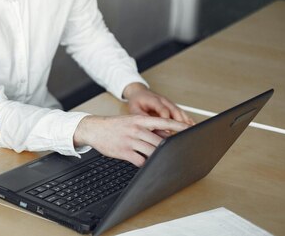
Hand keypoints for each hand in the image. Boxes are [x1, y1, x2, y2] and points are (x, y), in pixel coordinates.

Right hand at [73, 114, 188, 166]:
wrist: (94, 128)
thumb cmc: (115, 126)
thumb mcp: (131, 121)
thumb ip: (148, 127)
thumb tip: (167, 134)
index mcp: (139, 120)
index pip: (163, 121)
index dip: (178, 126)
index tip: (190, 129)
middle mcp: (136, 129)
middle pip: (160, 140)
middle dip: (171, 148)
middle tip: (180, 152)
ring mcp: (129, 140)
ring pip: (152, 151)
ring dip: (159, 158)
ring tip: (165, 161)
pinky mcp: (123, 151)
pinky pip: (140, 161)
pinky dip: (146, 164)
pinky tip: (148, 165)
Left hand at [123, 83, 194, 125]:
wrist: (139, 93)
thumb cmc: (137, 101)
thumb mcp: (134, 109)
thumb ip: (142, 117)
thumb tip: (149, 128)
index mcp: (154, 100)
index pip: (163, 110)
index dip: (167, 121)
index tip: (168, 132)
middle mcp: (164, 101)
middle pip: (175, 111)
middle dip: (179, 123)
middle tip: (182, 134)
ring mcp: (170, 103)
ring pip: (180, 112)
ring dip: (185, 122)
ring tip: (189, 132)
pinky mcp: (172, 107)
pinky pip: (182, 113)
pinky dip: (187, 119)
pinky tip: (192, 126)